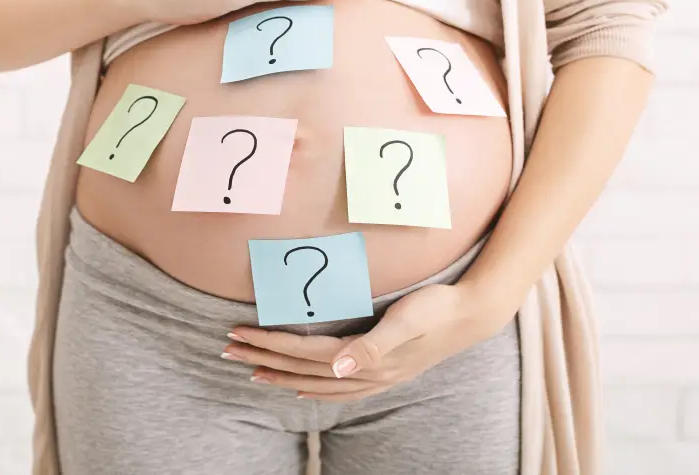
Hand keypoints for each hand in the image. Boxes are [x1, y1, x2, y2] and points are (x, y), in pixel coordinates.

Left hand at [222, 283, 510, 401]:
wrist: (470, 315)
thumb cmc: (436, 309)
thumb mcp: (405, 321)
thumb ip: (372, 345)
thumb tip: (337, 368)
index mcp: (365, 360)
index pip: (304, 355)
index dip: (269, 345)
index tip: (239, 334)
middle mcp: (365, 374)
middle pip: (302, 371)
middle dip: (262, 360)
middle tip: (227, 349)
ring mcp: (374, 378)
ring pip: (315, 384)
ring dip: (281, 377)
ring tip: (253, 371)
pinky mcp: (382, 373)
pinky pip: (337, 390)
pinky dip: (313, 390)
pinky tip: (303, 388)